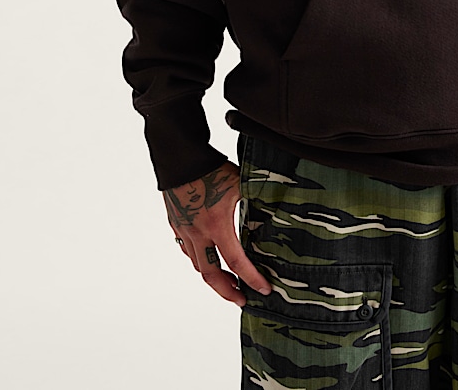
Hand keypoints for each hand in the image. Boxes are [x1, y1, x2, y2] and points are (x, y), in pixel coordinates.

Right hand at [163, 161, 272, 305]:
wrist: (181, 158)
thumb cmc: (211, 168)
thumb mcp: (240, 183)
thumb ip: (257, 199)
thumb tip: (281, 205)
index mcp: (216, 226)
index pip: (236, 262)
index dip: (252, 279)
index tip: (264, 290)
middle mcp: (198, 234)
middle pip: (210, 275)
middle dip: (227, 291)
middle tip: (242, 299)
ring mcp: (184, 230)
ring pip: (197, 264)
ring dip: (212, 277)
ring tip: (227, 281)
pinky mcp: (176, 223)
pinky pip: (186, 249)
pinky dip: (199, 258)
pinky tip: (208, 257)